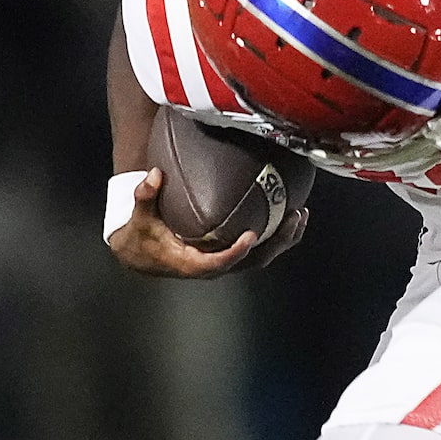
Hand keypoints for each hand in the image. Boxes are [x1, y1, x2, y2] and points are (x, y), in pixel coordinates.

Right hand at [107, 168, 306, 277]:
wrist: (141, 254)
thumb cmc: (142, 236)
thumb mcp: (139, 218)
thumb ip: (145, 196)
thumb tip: (154, 174)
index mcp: (193, 263)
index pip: (221, 262)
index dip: (237, 252)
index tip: (252, 235)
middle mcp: (215, 266)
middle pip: (254, 261)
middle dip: (277, 242)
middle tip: (293, 217)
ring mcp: (227, 261)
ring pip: (263, 256)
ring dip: (285, 238)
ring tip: (301, 215)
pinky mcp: (233, 254)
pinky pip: (262, 249)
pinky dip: (279, 235)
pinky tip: (292, 214)